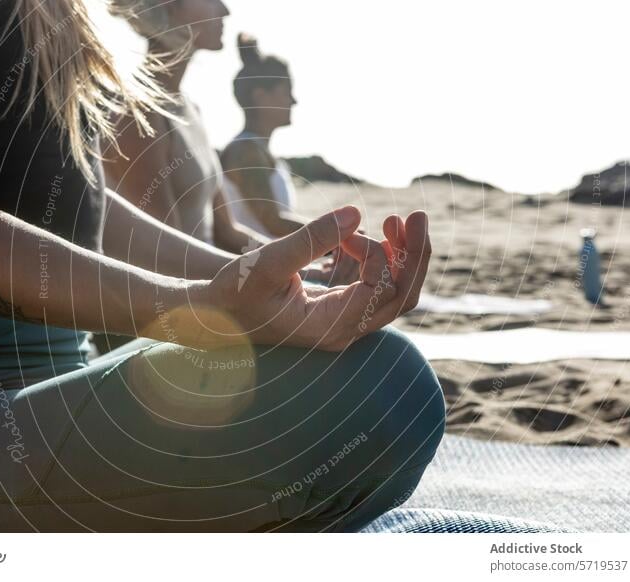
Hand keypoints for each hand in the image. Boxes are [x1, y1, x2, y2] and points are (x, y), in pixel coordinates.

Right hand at [204, 206, 431, 350]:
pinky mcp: (338, 306)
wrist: (214, 312)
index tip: (345, 232)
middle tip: (415, 216)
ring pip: (393, 292)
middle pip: (401, 297)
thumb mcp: (267, 262)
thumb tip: (357, 213)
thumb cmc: (234, 292)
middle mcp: (343, 329)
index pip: (379, 292)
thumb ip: (311, 239)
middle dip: (414, 255)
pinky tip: (372, 235)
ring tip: (396, 221)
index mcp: (329, 328)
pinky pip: (375, 285)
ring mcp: (343, 320)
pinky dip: (381, 258)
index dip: (376, 255)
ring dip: (402, 256)